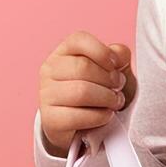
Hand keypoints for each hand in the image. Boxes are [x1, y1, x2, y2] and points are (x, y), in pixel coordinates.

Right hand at [38, 31, 133, 157]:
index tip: (115, 66)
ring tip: (115, 102)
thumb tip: (118, 53)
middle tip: (118, 88)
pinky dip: (99, 117)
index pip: (79, 40)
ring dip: (107, 98)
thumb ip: (119, 57)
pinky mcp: (50, 119)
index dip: (102, 52)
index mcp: (63, 52)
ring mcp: (46, 95)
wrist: (85, 126)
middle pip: (83, 67)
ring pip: (81, 92)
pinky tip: (106, 116)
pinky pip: (78, 116)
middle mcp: (50, 70)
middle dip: (109, 79)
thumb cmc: (101, 92)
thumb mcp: (113, 71)